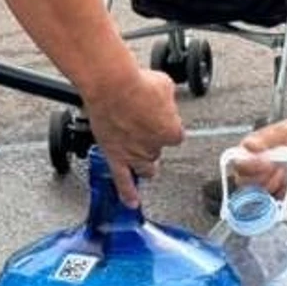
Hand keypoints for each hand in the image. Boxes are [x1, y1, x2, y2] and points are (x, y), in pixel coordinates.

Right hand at [81, 67, 184, 206]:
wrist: (112, 86)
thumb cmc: (137, 83)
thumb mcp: (164, 85)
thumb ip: (166, 99)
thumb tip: (162, 98)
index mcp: (172, 131)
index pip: (175, 135)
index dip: (166, 124)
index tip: (159, 116)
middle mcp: (155, 147)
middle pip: (158, 151)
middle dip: (153, 141)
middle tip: (146, 130)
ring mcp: (135, 154)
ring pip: (145, 167)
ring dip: (145, 164)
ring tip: (142, 162)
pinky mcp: (115, 156)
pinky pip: (123, 181)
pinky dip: (128, 193)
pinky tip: (131, 202)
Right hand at [233, 118, 286, 192]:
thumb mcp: (282, 131)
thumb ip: (265, 139)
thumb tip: (248, 145)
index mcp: (249, 150)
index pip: (237, 163)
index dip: (249, 166)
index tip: (266, 162)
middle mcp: (254, 166)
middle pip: (243, 181)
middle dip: (262, 177)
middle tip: (276, 166)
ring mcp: (264, 179)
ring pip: (259, 191)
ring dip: (275, 181)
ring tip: (286, 168)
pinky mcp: (277, 188)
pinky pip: (276, 196)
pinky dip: (286, 188)